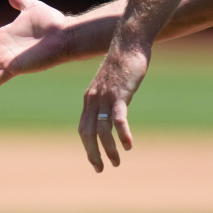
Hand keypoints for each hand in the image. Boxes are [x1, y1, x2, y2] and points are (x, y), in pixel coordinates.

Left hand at [79, 44, 149, 172]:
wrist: (128, 43)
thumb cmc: (122, 63)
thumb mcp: (111, 83)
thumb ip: (108, 97)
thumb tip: (112, 110)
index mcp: (90, 98)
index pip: (83, 128)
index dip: (87, 146)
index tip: (94, 160)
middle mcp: (94, 99)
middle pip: (87, 133)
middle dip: (92, 153)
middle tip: (100, 169)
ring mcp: (106, 97)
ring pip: (102, 130)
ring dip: (108, 149)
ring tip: (116, 163)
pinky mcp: (120, 94)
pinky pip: (118, 119)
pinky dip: (122, 134)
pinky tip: (128, 145)